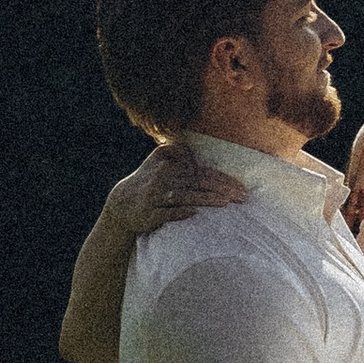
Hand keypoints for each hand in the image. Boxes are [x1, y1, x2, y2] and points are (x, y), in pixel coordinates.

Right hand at [103, 145, 243, 242]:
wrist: (122, 204)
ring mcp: (155, 197)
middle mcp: (163, 180)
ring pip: (183, 197)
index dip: (222, 180)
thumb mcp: (159, 159)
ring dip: (204, 199)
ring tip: (224, 203)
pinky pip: (165, 212)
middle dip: (221, 190)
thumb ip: (177, 150)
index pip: (201, 172)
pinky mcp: (149, 213)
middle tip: (241, 197)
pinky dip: (178, 212)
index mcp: (170, 167)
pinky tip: (193, 213)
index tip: (241, 188)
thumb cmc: (148, 181)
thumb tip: (193, 149)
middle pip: (196, 183)